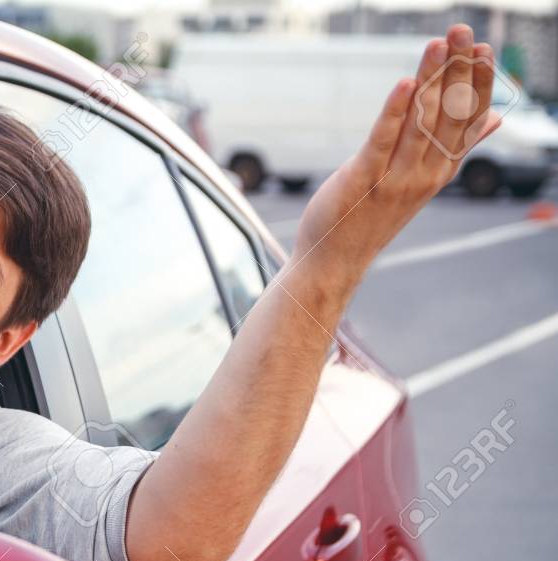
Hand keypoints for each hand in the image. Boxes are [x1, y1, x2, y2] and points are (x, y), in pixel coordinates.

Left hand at [289, 24, 502, 301]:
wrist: (334, 263)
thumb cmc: (372, 218)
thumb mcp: (419, 183)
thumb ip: (453, 148)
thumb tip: (493, 119)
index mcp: (439, 171)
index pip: (468, 122)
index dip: (479, 85)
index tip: (486, 51)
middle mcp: (424, 175)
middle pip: (448, 116)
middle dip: (459, 71)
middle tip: (465, 32)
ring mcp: (395, 179)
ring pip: (420, 123)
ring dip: (430, 81)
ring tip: (439, 45)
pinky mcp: (363, 180)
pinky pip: (383, 141)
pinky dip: (395, 111)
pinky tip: (404, 83)